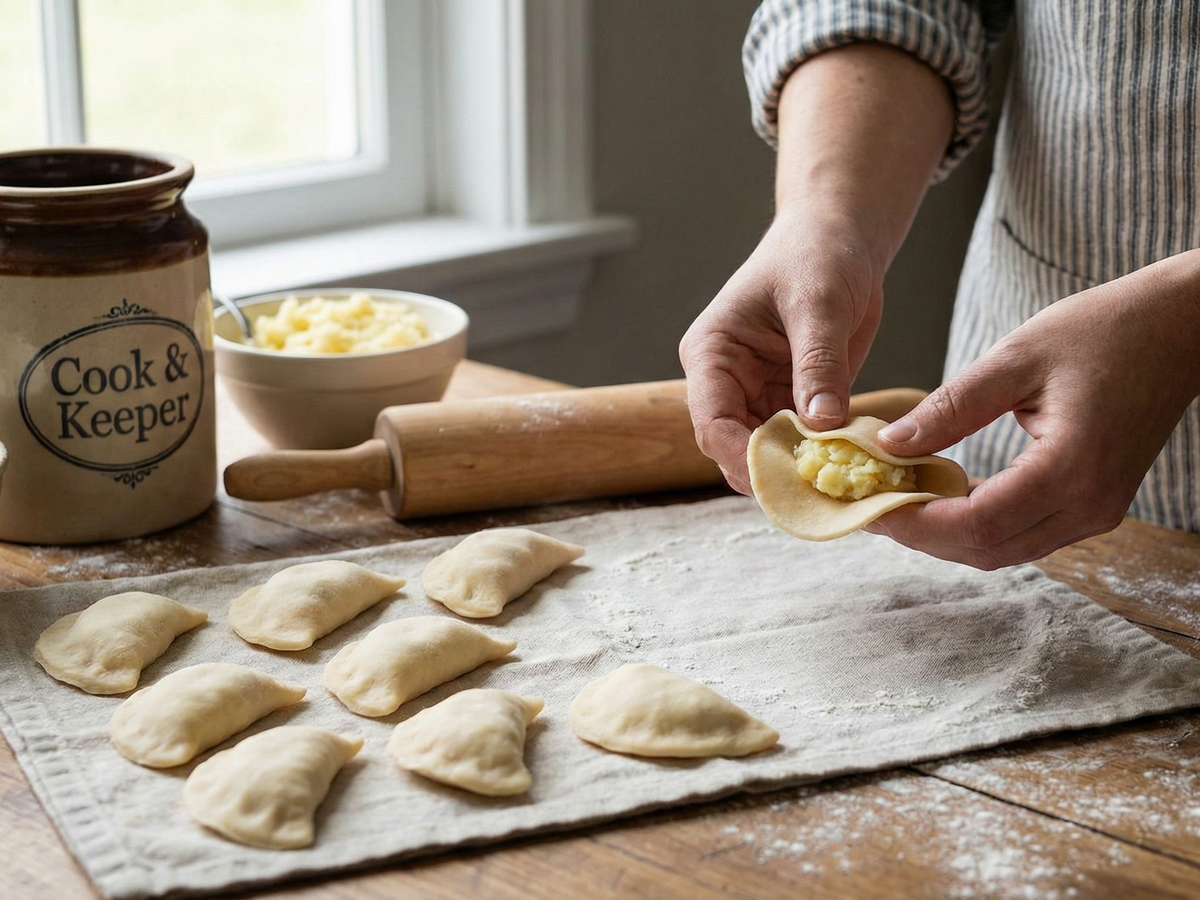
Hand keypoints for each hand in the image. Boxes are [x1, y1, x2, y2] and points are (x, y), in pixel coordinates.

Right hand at [679, 212, 883, 493]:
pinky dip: (822, 458)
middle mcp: (726, 383)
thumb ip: (817, 363)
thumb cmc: (816, 254)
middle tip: (818, 489)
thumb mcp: (819, 303)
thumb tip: (820, 424)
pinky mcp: (792, 403)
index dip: (740, 455)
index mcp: (711, 354)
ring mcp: (757, 396)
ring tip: (838, 482)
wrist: (840, 238)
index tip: (782, 477)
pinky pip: (801, 445)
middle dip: (772, 472)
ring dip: (799, 471)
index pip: (711, 422)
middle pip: (734, 449)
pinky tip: (851, 466)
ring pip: (767, 454)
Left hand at [866, 251, 1199, 568]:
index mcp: (1070, 471)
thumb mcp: (1016, 359)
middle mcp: (1088, 506)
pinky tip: (939, 493)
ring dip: (946, 534)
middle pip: (985, 550)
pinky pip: (1023, 532)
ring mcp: (1096, 511)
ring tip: (894, 499)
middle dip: (920, 536)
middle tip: (868, 506)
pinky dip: (976, 523)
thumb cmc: (1104, 330)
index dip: (913, 524)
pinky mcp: (1093, 503)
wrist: (1178, 327)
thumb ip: (950, 408)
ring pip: (1003, 549)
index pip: (975, 525)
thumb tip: (890, 445)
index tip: (865, 506)